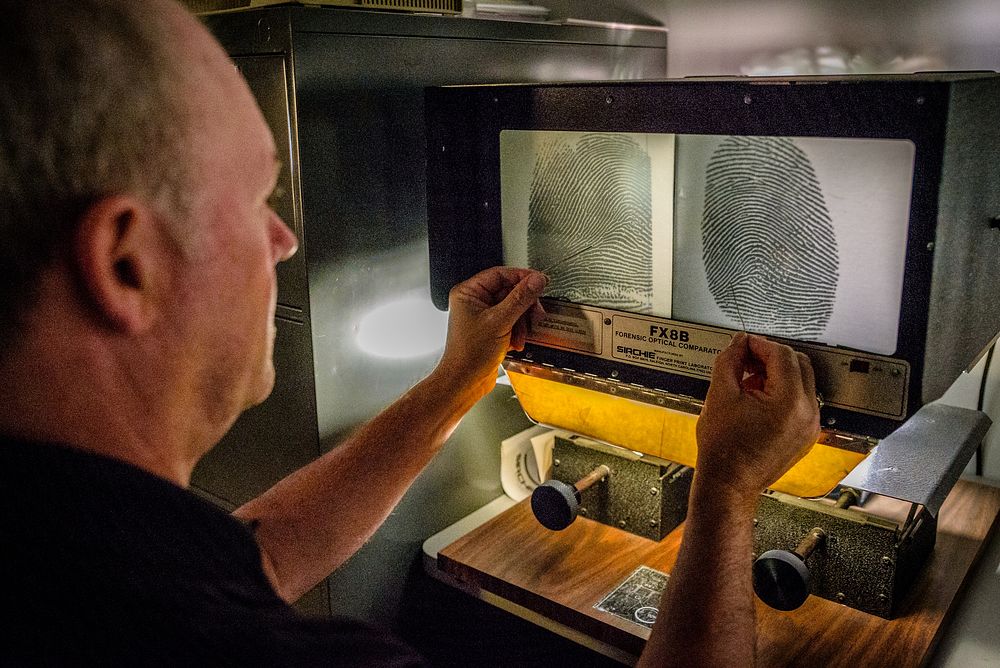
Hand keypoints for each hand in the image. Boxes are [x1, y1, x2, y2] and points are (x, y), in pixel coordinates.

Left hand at [434, 267, 547, 400]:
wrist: (465, 381)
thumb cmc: (469, 354)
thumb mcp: (500, 321)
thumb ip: (521, 299)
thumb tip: (536, 281)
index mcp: (468, 293)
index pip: (500, 274)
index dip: (522, 277)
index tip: (539, 281)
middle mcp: (474, 302)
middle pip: (510, 292)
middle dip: (524, 306)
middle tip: (535, 313)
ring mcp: (483, 316)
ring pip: (513, 308)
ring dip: (522, 322)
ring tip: (521, 335)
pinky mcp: (491, 329)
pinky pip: (512, 322)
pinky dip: (518, 331)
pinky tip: (516, 342)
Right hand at [695, 333, 819, 501]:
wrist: (728, 484)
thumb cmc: (724, 451)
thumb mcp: (719, 395)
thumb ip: (729, 361)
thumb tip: (738, 343)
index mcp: (789, 402)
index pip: (781, 355)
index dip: (759, 344)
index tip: (742, 344)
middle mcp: (807, 413)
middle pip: (797, 364)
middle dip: (770, 356)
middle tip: (745, 359)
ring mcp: (809, 425)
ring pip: (800, 381)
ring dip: (776, 373)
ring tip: (747, 382)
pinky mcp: (805, 434)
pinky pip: (800, 400)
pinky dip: (781, 392)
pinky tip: (756, 399)